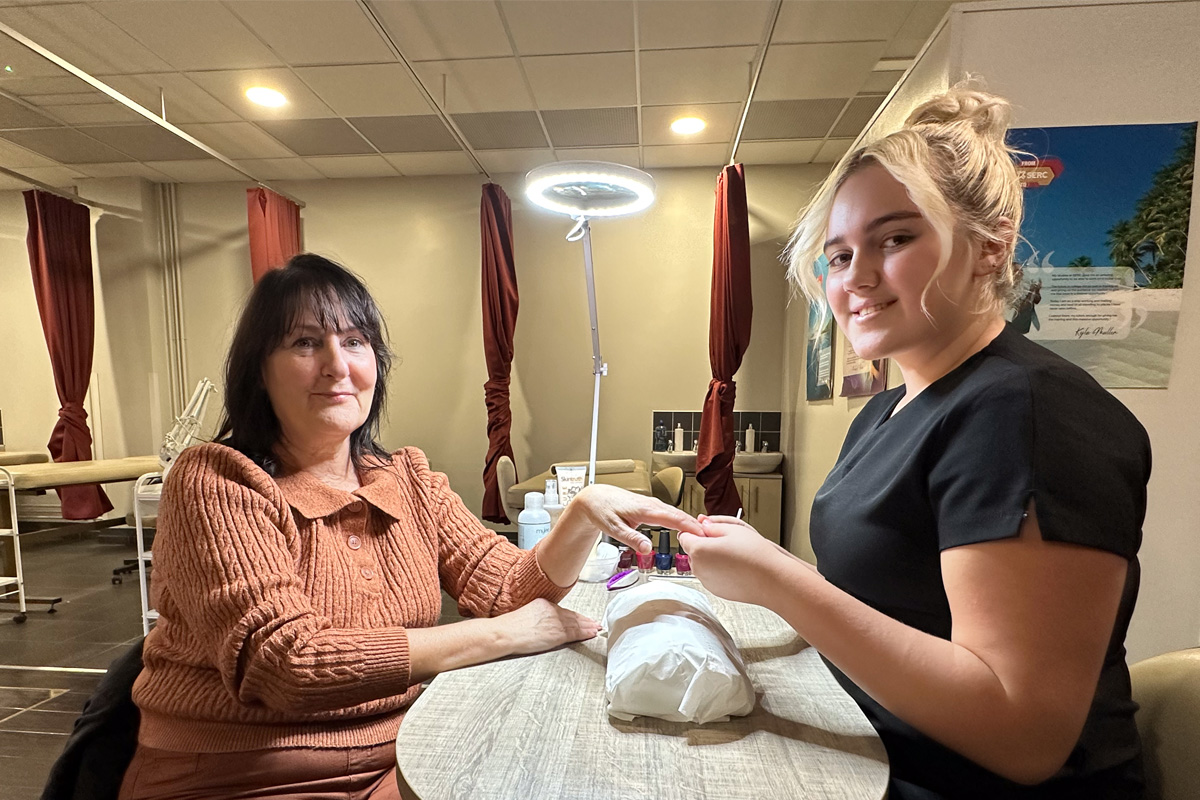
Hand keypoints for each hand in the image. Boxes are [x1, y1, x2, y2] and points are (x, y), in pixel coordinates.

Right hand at [495, 598, 600, 655]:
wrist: (505, 633)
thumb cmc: (508, 628)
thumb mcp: (525, 615)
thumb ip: (537, 617)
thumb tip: (542, 625)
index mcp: (543, 603)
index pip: (563, 610)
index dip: (574, 615)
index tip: (582, 617)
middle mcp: (552, 610)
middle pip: (572, 615)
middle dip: (584, 620)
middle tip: (594, 622)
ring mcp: (555, 621)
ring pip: (576, 624)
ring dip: (588, 626)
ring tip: (596, 628)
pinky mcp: (557, 633)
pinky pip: (575, 632)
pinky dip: (585, 633)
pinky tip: (592, 633)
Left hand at [560, 484, 702, 553]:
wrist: (595, 498)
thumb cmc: (603, 510)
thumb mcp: (614, 528)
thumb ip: (632, 539)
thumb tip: (647, 549)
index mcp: (645, 509)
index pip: (674, 518)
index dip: (691, 526)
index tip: (704, 535)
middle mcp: (652, 504)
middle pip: (680, 515)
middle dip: (697, 525)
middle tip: (712, 539)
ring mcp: (652, 504)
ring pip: (676, 513)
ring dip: (691, 522)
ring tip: (705, 535)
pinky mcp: (651, 506)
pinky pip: (671, 513)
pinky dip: (682, 520)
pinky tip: (687, 527)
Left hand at [679, 515, 783, 604]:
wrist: (772, 580)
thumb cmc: (756, 555)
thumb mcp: (733, 529)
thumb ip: (712, 524)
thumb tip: (702, 523)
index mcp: (699, 550)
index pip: (684, 535)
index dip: (696, 530)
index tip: (708, 530)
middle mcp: (699, 568)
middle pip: (692, 551)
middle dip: (704, 544)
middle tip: (725, 541)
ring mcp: (707, 581)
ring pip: (702, 564)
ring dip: (711, 558)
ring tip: (733, 555)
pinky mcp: (716, 590)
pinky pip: (711, 576)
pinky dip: (719, 571)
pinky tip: (736, 567)